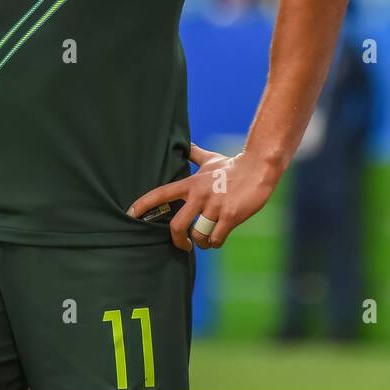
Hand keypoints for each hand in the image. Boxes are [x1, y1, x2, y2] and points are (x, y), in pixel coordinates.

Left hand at [127, 143, 276, 251]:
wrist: (258, 167)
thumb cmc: (232, 165)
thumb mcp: (210, 159)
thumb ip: (194, 154)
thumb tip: (183, 144)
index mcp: (191, 184)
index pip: (161, 194)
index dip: (143, 205)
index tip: (130, 215)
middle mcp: (199, 196)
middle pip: (177, 226)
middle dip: (178, 241)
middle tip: (183, 245)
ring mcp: (214, 207)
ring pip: (198, 237)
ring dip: (202, 243)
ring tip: (207, 239)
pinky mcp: (230, 216)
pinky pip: (216, 239)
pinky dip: (216, 242)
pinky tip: (219, 237)